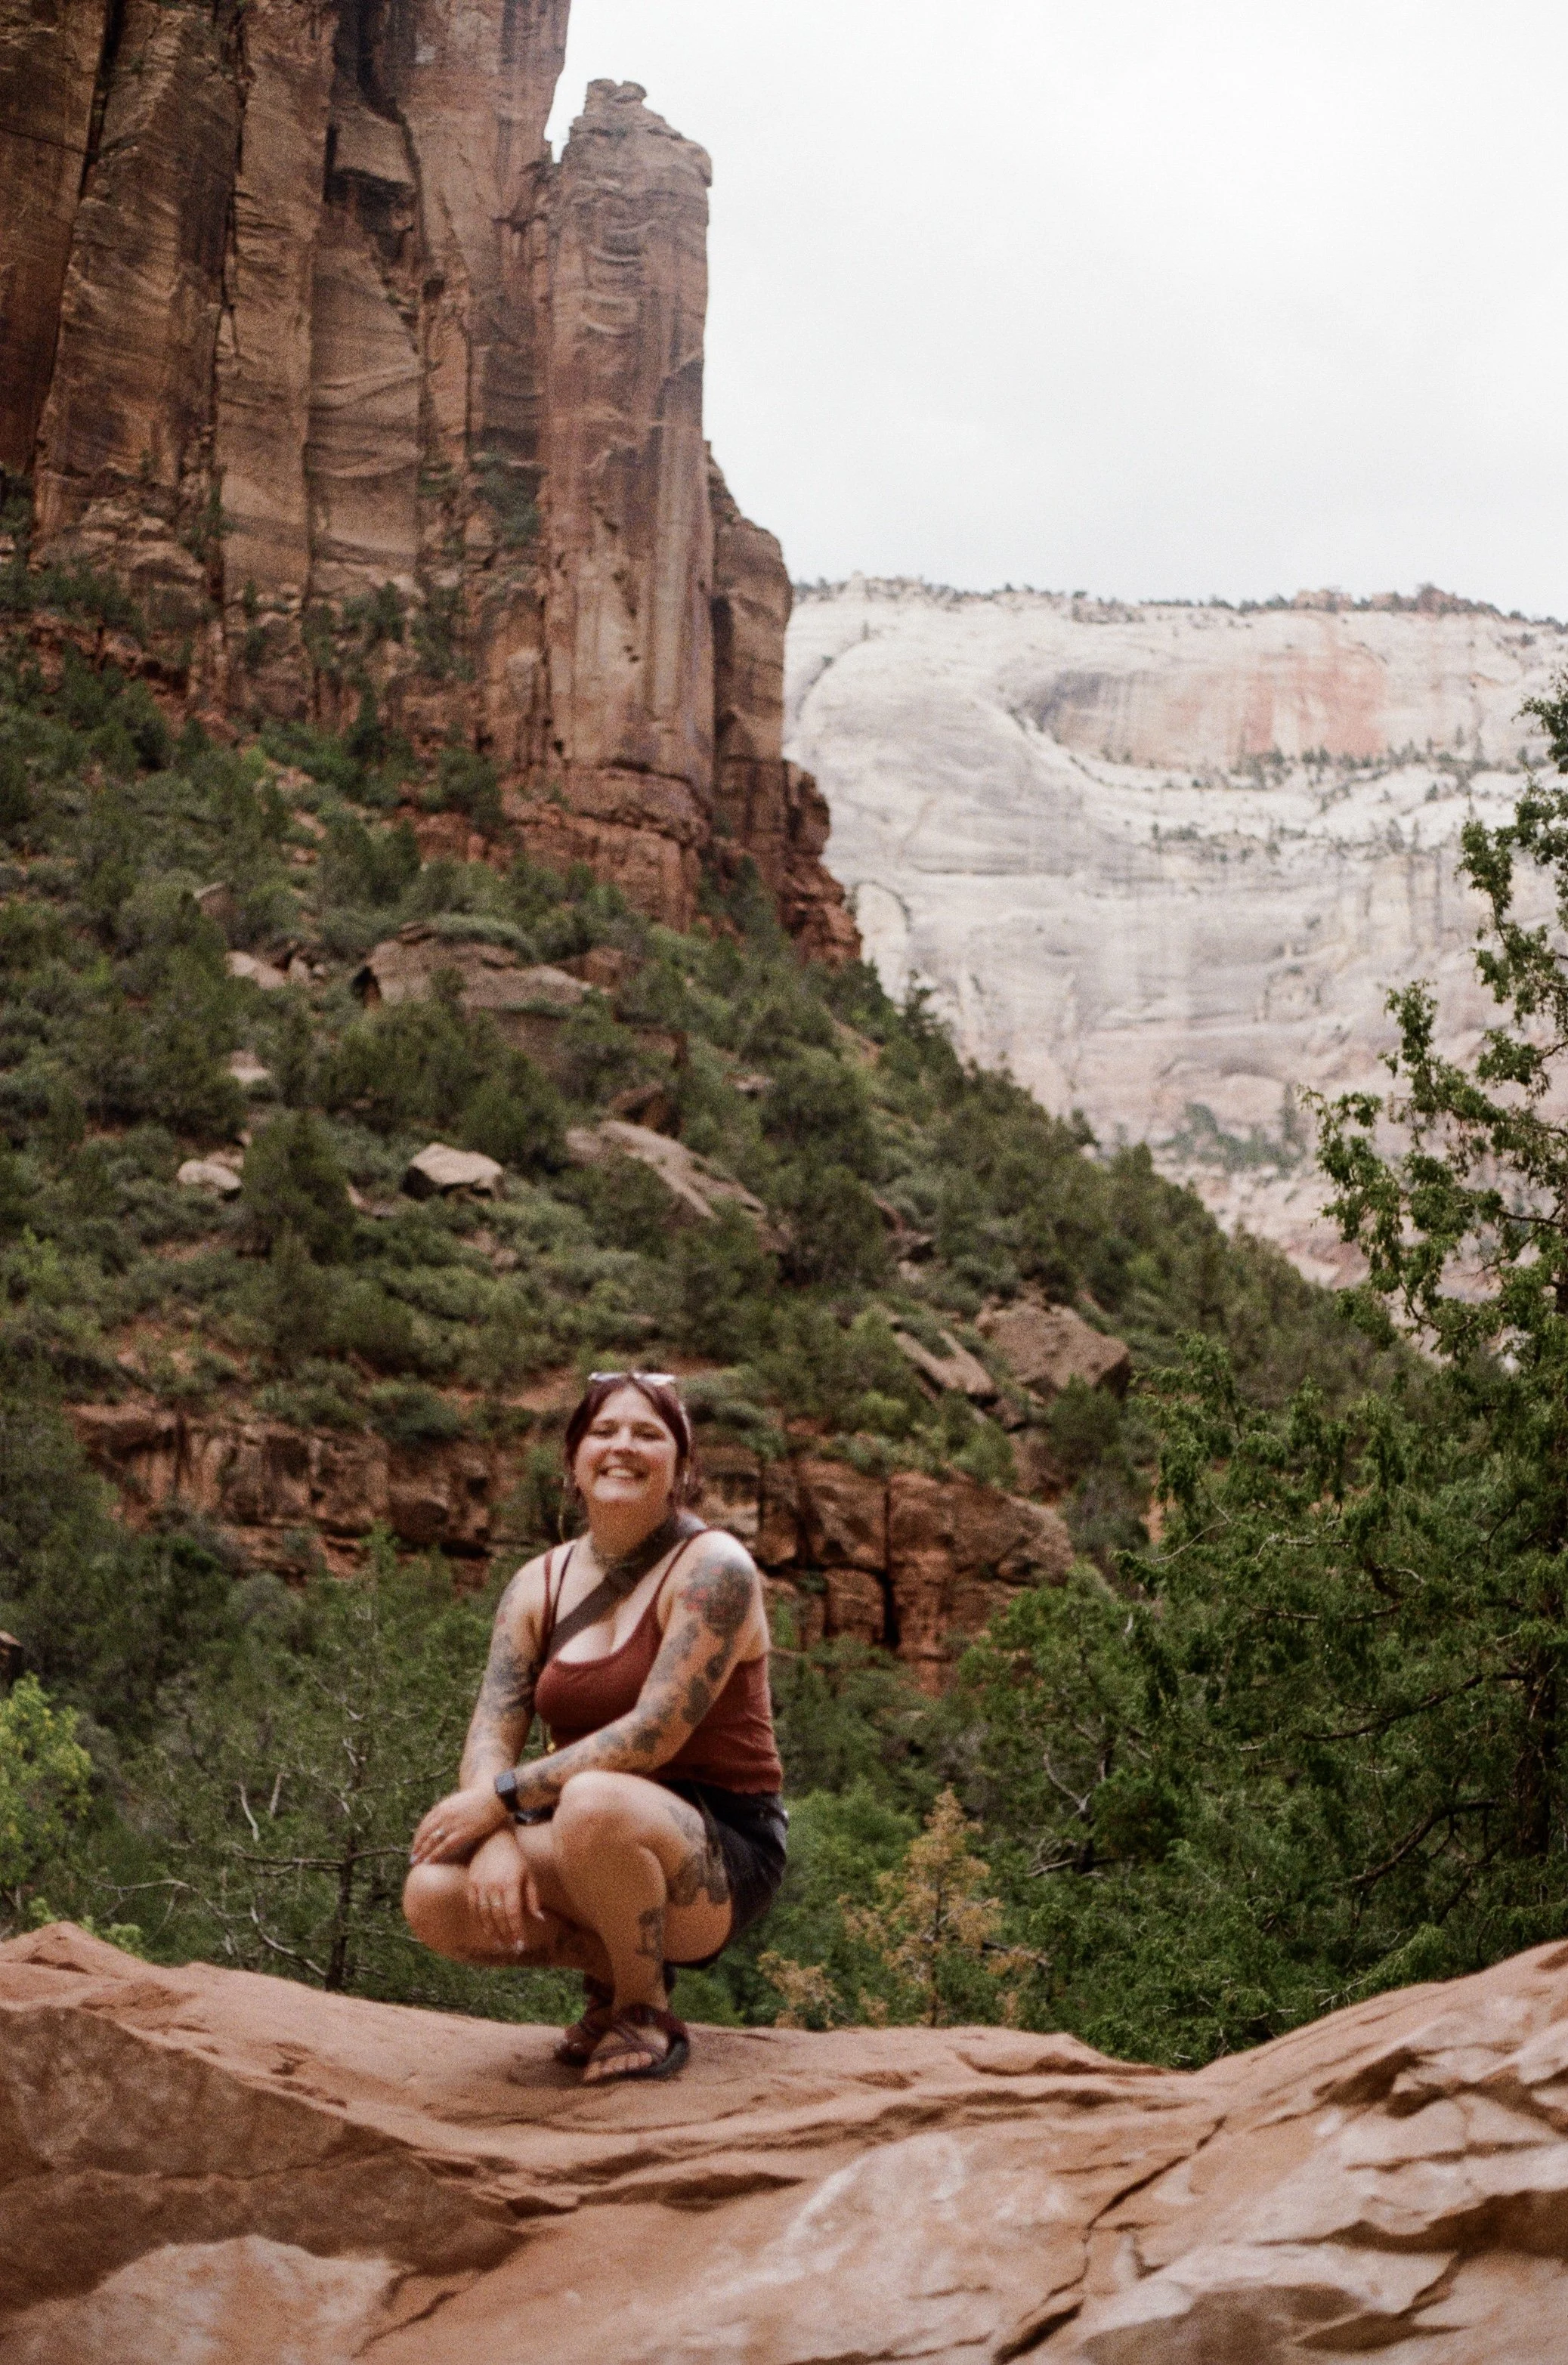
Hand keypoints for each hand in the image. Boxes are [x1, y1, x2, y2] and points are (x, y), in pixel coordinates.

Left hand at [410, 1785, 507, 1866]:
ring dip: (422, 1853)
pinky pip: (444, 1846)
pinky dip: (435, 1855)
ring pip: (432, 1841)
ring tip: (417, 1862)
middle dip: (417, 1847)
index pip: (424, 1824)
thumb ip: (447, 1810)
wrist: (493, 1798)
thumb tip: (440, 1818)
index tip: (415, 1845)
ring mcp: (452, 1824)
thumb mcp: (457, 1801)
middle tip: (412, 1858)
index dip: (418, 1836)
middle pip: (425, 1834)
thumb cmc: (479, 1799)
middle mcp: (444, 1815)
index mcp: (442, 1807)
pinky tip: (430, 1861)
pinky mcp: (462, 1833)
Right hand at [469, 1829, 544, 1954]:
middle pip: (499, 1917)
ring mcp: (480, 1885)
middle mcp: (494, 1886)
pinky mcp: (471, 1883)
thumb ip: (533, 1897)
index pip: (513, 1914)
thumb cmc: (515, 1858)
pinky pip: (473, 1907)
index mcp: (510, 1883)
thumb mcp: (528, 1874)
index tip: (520, 1944)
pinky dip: (479, 1920)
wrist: (494, 1838)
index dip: (516, 1931)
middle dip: (506, 1935)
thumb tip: (539, 1919)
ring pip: (485, 1915)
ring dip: (492, 1932)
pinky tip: (486, 1929)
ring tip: (499, 1943)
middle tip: (511, 1948)